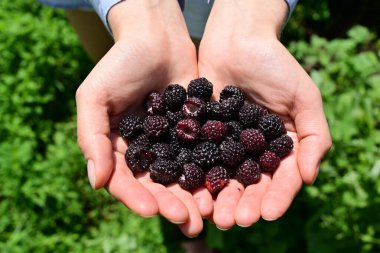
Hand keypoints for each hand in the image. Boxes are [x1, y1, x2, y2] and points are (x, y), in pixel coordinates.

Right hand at [75, 0, 210, 236]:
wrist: (157, 37)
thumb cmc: (120, 64)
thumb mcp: (95, 97)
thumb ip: (92, 138)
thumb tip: (95, 182)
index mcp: (119, 148)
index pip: (125, 180)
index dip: (136, 197)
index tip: (152, 210)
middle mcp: (147, 150)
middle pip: (157, 185)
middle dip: (171, 204)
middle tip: (187, 221)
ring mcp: (173, 143)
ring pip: (183, 176)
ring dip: (193, 196)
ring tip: (207, 214)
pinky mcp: (197, 131)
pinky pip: (204, 155)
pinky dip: (212, 171)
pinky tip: (223, 186)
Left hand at [198, 0, 331, 228]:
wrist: (237, 40)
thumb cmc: (275, 65)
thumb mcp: (305, 98)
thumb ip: (315, 138)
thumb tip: (309, 178)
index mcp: (280, 146)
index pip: (281, 179)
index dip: (277, 197)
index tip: (268, 214)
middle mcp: (252, 150)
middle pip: (250, 184)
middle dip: (244, 204)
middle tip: (234, 220)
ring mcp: (226, 144)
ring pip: (223, 177)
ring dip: (219, 198)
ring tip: (214, 215)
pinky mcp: (202, 135)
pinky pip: (199, 160)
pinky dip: (196, 177)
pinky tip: (192, 192)